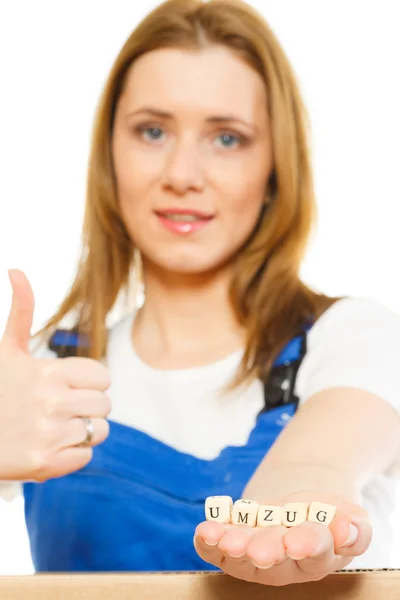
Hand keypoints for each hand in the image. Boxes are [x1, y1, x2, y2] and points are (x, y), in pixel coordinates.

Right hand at [0, 269, 110, 481]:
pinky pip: (85, 456)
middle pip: (105, 405)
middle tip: (62, 409)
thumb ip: (21, 310)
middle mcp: (52, 402)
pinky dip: (72, 454)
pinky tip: (49, 446)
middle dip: (88, 407)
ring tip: (56, 427)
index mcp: (49, 373)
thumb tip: (15, 269)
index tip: (69, 387)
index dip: (89, 383)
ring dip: (82, 431)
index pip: (103, 377)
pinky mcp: (46, 464)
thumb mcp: (7, 350)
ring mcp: (50, 434)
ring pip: (98, 431)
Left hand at [194, 491, 371, 585]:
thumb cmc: (327, 516)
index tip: (297, 540)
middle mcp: (284, 562)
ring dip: (233, 547)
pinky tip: (205, 530)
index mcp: (318, 557)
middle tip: (259, 550)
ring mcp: (254, 555)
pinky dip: (209, 541)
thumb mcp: (349, 516)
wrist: (297, 506)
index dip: (307, 546)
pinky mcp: (232, 546)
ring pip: (242, 558)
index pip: (314, 554)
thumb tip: (348, 530)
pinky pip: (216, 550)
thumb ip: (355, 528)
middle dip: (266, 551)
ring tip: (226, 540)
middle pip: (275, 561)